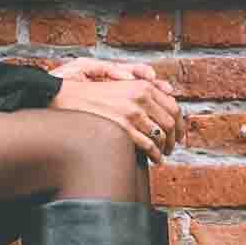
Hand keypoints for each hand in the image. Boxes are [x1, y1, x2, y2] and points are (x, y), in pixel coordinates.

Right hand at [49, 59, 182, 162]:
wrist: (66, 98)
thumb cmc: (91, 94)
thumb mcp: (119, 86)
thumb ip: (140, 94)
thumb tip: (160, 107)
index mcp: (142, 86)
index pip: (173, 105)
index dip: (180, 122)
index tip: (179, 132)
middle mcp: (140, 97)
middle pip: (171, 121)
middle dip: (174, 138)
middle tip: (172, 147)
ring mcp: (131, 112)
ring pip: (161, 135)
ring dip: (164, 148)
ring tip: (162, 155)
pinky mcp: (122, 127)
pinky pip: (147, 145)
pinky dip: (154, 154)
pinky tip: (153, 159)